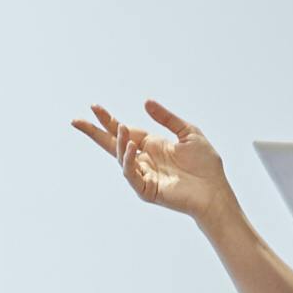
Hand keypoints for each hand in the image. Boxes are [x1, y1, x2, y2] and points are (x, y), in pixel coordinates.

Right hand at [75, 100, 236, 225]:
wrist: (215, 190)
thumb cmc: (206, 164)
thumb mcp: (187, 132)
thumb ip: (166, 118)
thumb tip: (146, 102)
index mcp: (152, 145)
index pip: (124, 130)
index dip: (109, 120)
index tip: (94, 107)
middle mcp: (144, 159)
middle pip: (112, 144)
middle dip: (94, 132)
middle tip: (77, 121)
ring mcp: (143, 174)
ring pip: (121, 157)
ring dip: (118, 142)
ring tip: (121, 128)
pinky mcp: (146, 189)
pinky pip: (131, 174)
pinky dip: (127, 160)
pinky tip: (130, 147)